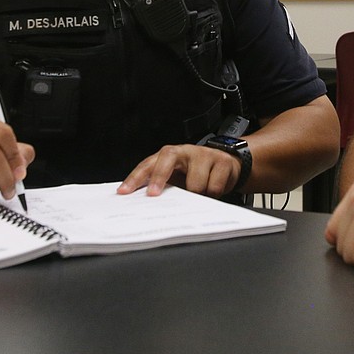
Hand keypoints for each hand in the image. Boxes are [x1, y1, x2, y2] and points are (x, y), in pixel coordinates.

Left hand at [118, 144, 240, 197]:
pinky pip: (214, 186)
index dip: (135, 177)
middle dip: (158, 177)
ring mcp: (204, 154)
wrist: (228, 164)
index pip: (148, 163)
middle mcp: (185, 151)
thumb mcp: (178, 176)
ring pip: (195, 182)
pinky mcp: (222, 161)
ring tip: (200, 195)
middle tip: (153, 195)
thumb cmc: (196, 173)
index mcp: (170, 155)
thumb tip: (142, 202)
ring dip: (196, 194)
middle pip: (167, 158)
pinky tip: (213, 191)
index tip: (124, 192)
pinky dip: (213, 194)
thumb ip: (163, 184)